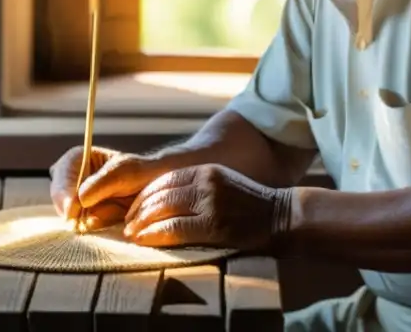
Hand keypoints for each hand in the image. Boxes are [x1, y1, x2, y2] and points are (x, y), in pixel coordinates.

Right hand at [49, 146, 163, 229]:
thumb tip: (80, 199)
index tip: (72, 208)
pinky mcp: (84, 218)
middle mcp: (72, 180)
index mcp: (76, 160)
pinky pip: (80, 227)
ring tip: (103, 217)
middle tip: (84, 220)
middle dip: (71, 210)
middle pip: (60, 198)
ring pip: (69, 215)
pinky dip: (91, 228)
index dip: (63, 192)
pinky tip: (103, 223)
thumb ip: (100, 183)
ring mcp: (76, 201)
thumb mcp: (122, 172)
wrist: (150, 189)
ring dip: (83, 221)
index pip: (61, 175)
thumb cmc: (137, 173)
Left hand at [122, 164, 294, 250]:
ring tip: (131, 233)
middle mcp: (206, 181)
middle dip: (139, 209)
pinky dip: (156, 234)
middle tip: (127, 223)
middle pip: (160, 193)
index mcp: (207, 170)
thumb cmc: (255, 207)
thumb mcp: (225, 185)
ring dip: (142, 222)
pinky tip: (144, 240)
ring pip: (163, 209)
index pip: (165, 180)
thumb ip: (201, 189)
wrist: (283, 215)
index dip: (145, 194)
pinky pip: (175, 228)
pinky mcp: (214, 223)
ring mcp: (210, 201)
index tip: (134, 208)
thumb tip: (171, 202)